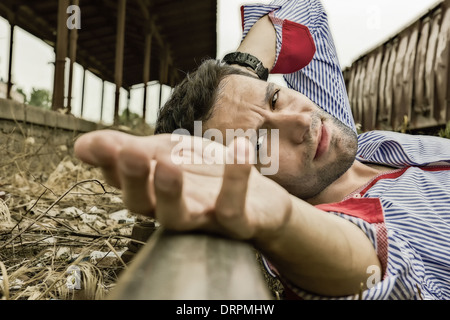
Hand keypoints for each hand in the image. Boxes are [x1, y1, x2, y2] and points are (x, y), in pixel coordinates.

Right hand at [74, 130, 291, 240]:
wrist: (260, 198)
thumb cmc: (207, 176)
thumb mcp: (167, 154)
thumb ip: (130, 150)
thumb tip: (80, 145)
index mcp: (153, 191)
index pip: (122, 181)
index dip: (109, 163)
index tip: (93, 145)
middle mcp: (172, 210)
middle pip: (144, 205)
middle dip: (134, 180)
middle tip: (129, 152)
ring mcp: (204, 219)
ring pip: (178, 217)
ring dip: (170, 192)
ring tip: (168, 163)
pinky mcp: (237, 224)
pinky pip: (233, 208)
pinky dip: (236, 179)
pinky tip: (239, 147)